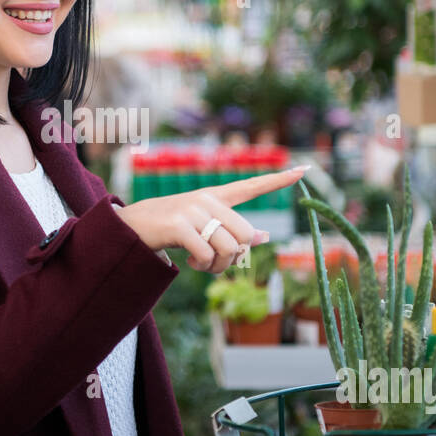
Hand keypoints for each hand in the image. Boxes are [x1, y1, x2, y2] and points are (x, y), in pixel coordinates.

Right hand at [113, 166, 310, 272]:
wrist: (130, 227)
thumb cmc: (170, 229)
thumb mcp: (202, 226)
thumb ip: (231, 229)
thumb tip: (264, 236)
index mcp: (215, 197)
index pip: (251, 186)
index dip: (279, 180)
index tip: (305, 168)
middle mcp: (207, 199)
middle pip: (244, 234)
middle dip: (235, 258)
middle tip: (216, 264)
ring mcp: (192, 211)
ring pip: (228, 248)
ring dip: (218, 267)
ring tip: (201, 264)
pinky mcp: (179, 225)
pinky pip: (207, 255)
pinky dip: (202, 266)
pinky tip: (190, 263)